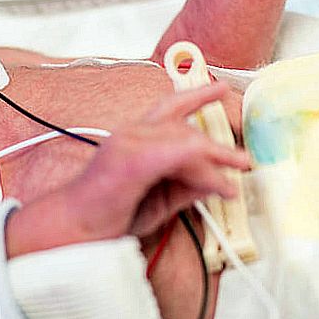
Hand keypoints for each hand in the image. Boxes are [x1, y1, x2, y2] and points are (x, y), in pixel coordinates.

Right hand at [12, 85, 252, 253]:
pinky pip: (178, 156)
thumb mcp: (161, 199)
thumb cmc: (108, 216)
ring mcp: (129, 144)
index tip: (220, 88)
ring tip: (234, 180)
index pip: (170, 107)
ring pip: (187, 142)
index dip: (197, 94)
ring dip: (216, 161)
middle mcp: (132, 133)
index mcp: (134, 137)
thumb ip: (188, 186)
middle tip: (243, 161)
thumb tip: (220, 179)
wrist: (74, 230)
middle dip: (218, 147)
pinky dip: (204, 170)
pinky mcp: (132, 161)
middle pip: (187, 129)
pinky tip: (219, 184)